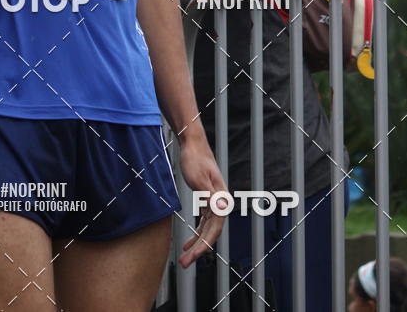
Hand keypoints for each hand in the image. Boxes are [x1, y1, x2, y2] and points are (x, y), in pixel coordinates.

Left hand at [177, 133, 227, 268]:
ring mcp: (214, 202)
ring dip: (196, 244)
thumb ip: (208, 196)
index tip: (193, 257)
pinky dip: (196, 234)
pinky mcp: (206, 200)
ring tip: (185, 258)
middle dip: (198, 250)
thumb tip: (220, 210)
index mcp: (221, 199)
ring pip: (207, 230)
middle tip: (185, 263)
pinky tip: (188, 243)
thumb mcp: (198, 178)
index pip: (215, 229)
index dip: (204, 245)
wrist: (192, 144)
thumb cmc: (195, 158)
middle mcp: (220, 203)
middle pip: (211, 233)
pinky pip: (203, 223)